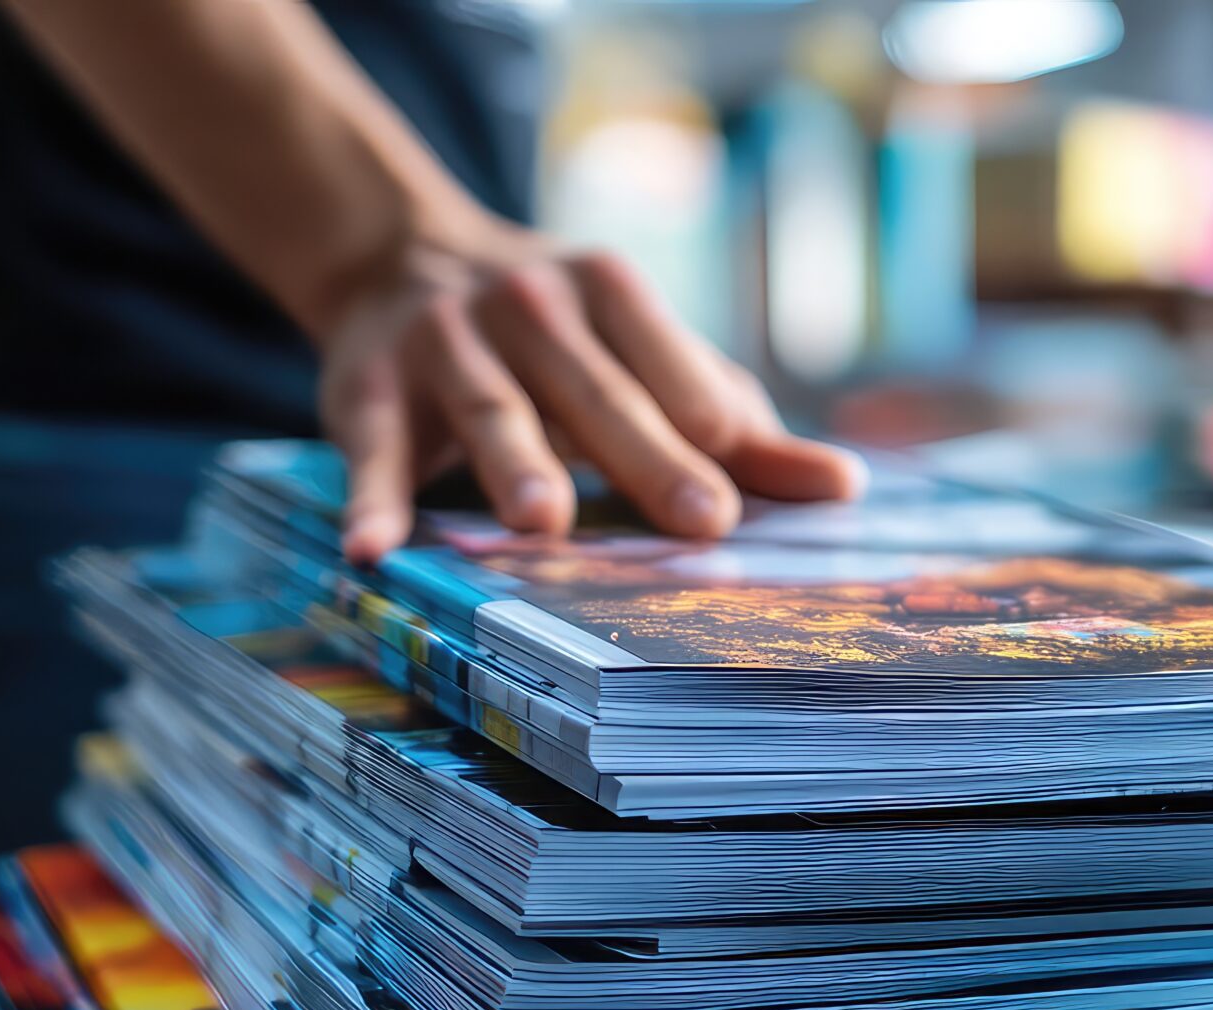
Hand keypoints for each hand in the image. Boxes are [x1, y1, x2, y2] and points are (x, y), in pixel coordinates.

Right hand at [309, 218, 866, 563]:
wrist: (398, 256)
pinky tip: (371, 550)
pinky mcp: (366, 388)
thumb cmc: (561, 336)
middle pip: (595, 392)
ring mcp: (443, 342)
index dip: (707, 422)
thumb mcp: (642, 351)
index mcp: (608, 291)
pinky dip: (372, 499)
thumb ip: (735, 423)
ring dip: (515, 463)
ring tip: (542, 521)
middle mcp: (529, 306)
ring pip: (490, 409)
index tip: (744, 494)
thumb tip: (846, 489)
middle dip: (646, 455)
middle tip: (700, 520)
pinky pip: (372, 450)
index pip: (668, 362)